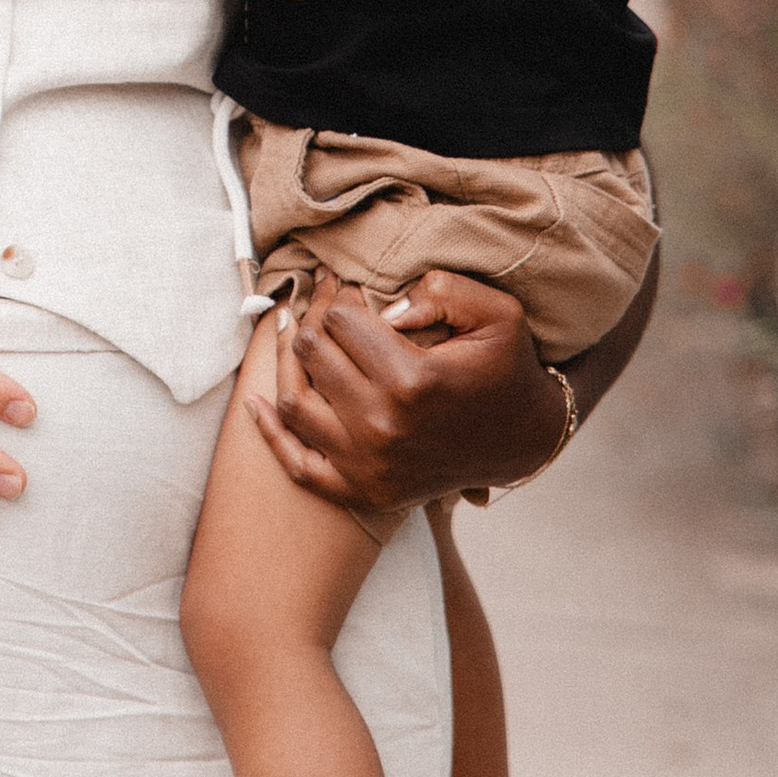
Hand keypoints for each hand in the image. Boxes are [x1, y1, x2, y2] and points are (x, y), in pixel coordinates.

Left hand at [246, 270, 564, 514]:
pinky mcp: (362, 491)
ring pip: (294, 402)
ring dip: (284, 361)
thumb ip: (443, 291)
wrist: (523, 440)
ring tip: (290, 332)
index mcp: (412, 380)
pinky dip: (270, 434)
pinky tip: (254, 402)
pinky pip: (298, 464)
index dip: (338, 295)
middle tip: (316, 300)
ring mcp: (367, 465)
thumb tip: (384, 305)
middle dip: (310, 318)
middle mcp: (382, 426)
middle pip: (313, 354)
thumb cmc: (506, 369)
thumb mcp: (497, 314)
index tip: (343, 286)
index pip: (340, 321)